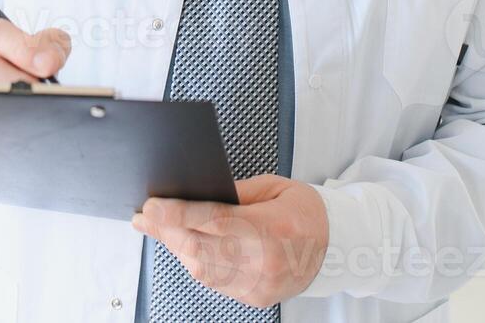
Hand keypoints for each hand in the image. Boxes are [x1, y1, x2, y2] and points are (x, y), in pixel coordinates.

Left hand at [131, 175, 328, 307]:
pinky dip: (196, 263)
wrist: (338, 248)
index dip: (178, 215)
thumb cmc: (305, 212)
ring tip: (162, 228)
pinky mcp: (254, 297)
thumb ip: (234, 192)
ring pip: (201, 270)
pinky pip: (214, 282)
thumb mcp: (274, 188)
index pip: (214, 222)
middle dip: (167, 231)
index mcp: (271, 228)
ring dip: (177, 248)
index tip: (151, 206)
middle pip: (200, 249)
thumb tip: (195, 192)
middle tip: (146, 215)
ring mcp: (258, 284)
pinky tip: (187, 246)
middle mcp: (264, 261)